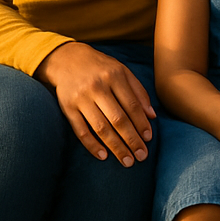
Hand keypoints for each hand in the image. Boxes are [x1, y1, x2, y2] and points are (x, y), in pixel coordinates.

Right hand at [34, 42, 155, 165]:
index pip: (132, 105)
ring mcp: (81, 98)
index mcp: (115, 76)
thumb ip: (138, 91)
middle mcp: (98, 87)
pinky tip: (103, 156)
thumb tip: (152, 116)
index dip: (141, 123)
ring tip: (127, 161)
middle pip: (118, 119)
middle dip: (132, 140)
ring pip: (101, 128)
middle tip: (142, 156)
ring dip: (116, 147)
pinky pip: (81, 131)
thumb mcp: (122, 71)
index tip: (149, 139)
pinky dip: (92, 145)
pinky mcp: (67, 108)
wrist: (68, 59)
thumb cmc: (101, 68)